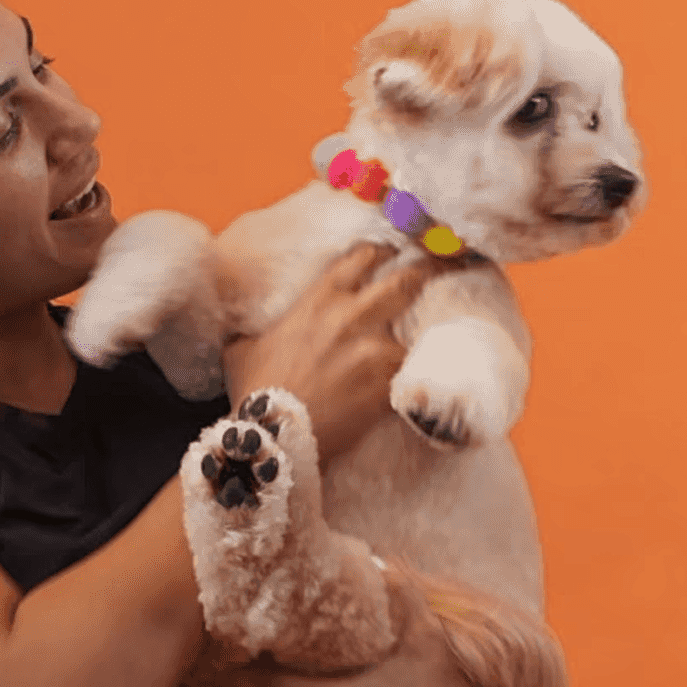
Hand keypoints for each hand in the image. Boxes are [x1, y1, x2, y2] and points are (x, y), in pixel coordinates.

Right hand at [221, 242, 433, 465]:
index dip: (385, 252)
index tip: (395, 255)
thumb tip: (250, 332)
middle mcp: (352, 316)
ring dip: (427, 331)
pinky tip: (428, 374)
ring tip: (436, 334)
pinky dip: (422, 373)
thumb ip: (259, 330)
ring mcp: (374, 351)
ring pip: (420, 330)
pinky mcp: (387, 385)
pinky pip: (416, 372)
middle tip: (441, 273)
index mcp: (321, 298)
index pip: (366, 256)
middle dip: (427, 274)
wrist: (272, 434)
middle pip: (408, 280)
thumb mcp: (245, 346)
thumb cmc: (256, 390)